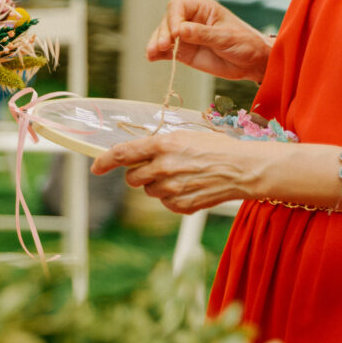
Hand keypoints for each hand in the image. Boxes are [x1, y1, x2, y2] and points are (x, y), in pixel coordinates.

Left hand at [91, 130, 266, 213]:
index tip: (96, 168)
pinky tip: (191, 187)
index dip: (104, 161)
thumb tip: (135, 154)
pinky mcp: (181, 205)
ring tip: (183, 176)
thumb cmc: (218, 148)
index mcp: (163, 144)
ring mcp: (172, 188)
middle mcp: (163, 166)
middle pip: (132, 178)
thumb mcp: (185, 136)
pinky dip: (173, 198)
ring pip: (149, 191)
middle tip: (158, 169)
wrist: (245, 168)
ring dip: (158, 185)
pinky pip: (165, 203)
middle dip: (139, 174)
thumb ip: (158, 146)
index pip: (122, 153)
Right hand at [146, 0, 272, 83]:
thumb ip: (203, 34)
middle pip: (167, 22)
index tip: (176, 33)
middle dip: (163, 33)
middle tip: (163, 46)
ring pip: (163, 37)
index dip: (173, 18)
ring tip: (152, 54)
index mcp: (203, 10)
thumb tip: (179, 30)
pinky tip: (151, 58)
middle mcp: (191, 21)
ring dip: (156, 44)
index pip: (179, 7)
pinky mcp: (184, 53)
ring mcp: (185, 38)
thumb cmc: (245, 44)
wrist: (252, 63)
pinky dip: (157, 54)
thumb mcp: (226, 37)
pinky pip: (166, 52)